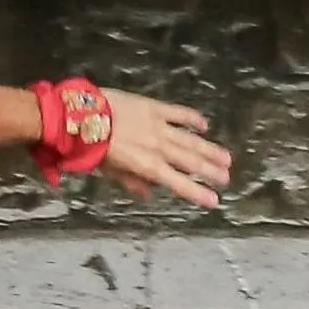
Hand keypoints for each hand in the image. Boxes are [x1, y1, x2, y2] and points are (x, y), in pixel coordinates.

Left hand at [100, 90, 230, 211]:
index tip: (215, 201)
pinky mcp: (154, 107)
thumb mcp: (109, 172)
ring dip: (209, 149)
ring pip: (190, 140)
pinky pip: (178, 113)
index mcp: (148, 167)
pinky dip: (192, 119)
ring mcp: (159, 126)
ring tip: (226, 157)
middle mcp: (158, 148)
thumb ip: (131, 182)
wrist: (81, 116)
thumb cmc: (91, 148)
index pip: (179, 184)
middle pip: (190, 162)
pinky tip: (205, 125)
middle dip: (210, 171)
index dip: (198, 193)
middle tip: (227, 178)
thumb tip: (150, 194)